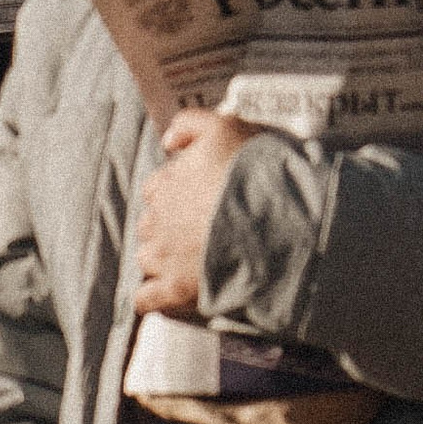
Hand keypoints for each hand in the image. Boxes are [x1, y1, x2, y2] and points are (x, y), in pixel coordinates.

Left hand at [134, 110, 257, 315]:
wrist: (276, 218)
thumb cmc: (252, 170)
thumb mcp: (224, 127)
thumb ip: (190, 124)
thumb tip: (167, 141)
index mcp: (166, 184)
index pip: (157, 189)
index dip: (178, 194)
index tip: (201, 200)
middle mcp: (158, 220)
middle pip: (151, 224)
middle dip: (169, 228)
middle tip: (203, 232)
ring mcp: (165, 256)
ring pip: (147, 259)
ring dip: (163, 260)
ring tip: (194, 262)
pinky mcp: (176, 289)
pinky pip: (146, 299)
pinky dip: (153, 298)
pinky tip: (168, 296)